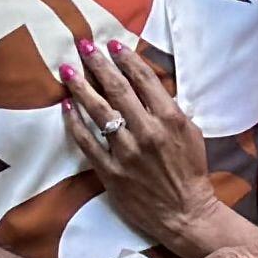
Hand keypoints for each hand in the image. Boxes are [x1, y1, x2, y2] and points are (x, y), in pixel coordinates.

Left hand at [59, 34, 231, 257]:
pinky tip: (66, 105)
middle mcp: (147, 132)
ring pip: (98, 111)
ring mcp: (126, 152)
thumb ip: (171, 107)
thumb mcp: (191, 132)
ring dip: (81, 87)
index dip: (126, 58)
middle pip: (117, 89)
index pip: (144, 79)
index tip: (112, 44)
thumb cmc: (190, 171)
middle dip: (98, 64)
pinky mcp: (111, 171)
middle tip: (84, 45)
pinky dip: (74, 122)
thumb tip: (149, 84)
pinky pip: (87, 142)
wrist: (185, 213)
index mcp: (170, 119)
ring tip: (67, 69)